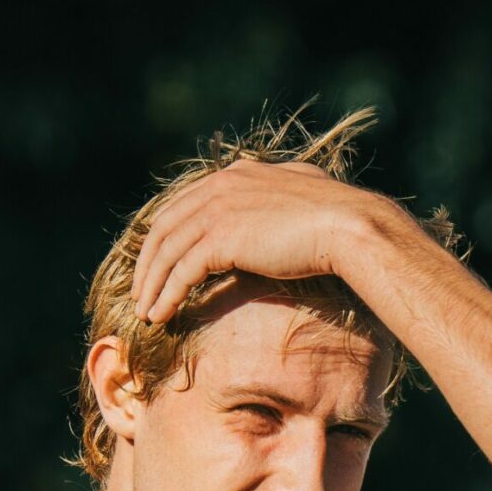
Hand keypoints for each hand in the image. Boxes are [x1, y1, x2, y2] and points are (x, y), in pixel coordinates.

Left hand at [131, 160, 391, 323]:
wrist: (350, 227)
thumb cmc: (337, 219)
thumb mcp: (301, 193)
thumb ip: (278, 193)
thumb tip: (284, 188)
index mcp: (235, 174)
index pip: (182, 205)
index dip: (163, 237)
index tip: (155, 263)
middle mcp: (220, 186)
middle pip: (164, 227)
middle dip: (148, 263)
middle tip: (141, 292)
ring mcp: (218, 210)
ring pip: (167, 252)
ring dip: (151, 285)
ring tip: (145, 312)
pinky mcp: (220, 238)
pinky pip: (181, 272)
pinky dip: (166, 295)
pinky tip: (161, 315)